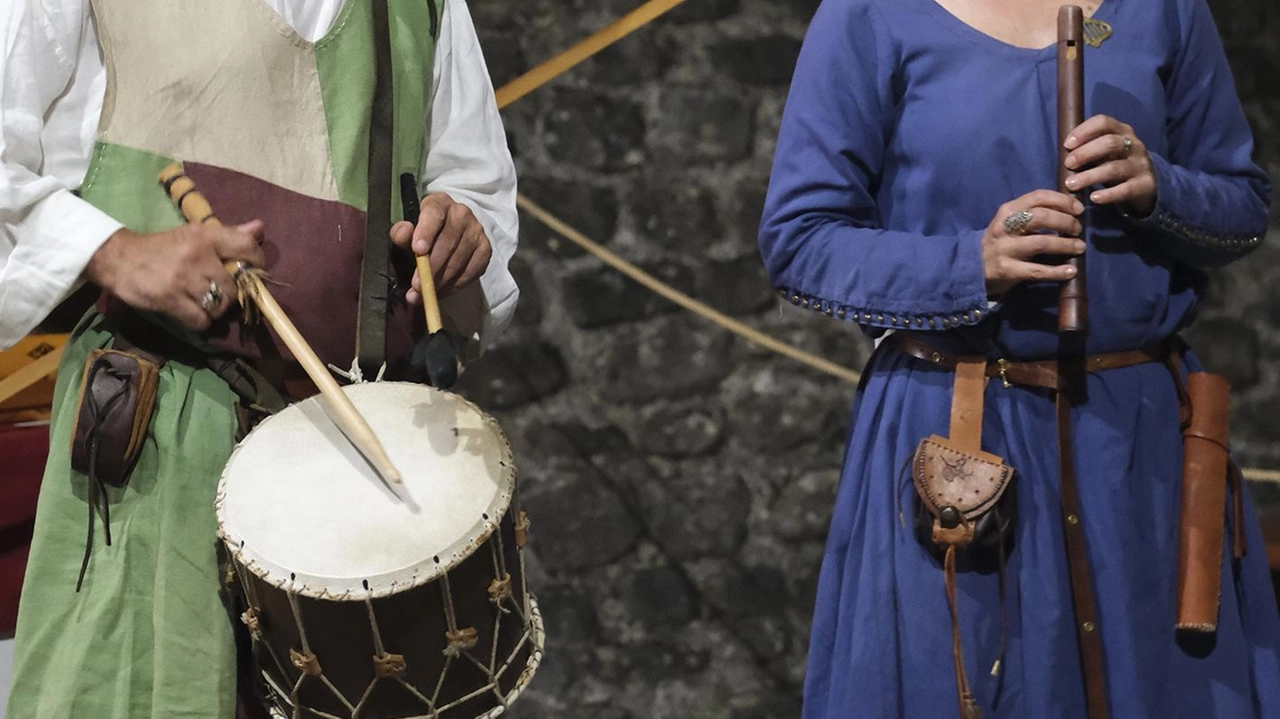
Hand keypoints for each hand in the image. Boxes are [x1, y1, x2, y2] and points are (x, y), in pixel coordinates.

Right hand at [85, 221, 265, 329]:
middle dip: (231, 295)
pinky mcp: (169, 299)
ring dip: (215, 310)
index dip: (256, 264)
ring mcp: (183, 278)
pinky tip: (192, 313)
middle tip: (220, 294)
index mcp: (204, 235)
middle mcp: (197, 254)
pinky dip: (201, 322)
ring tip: (204, 303)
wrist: (118, 259)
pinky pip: (200, 320)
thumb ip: (228, 235)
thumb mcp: (193, 234)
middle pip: (234, 286)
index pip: (246, 248)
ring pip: (219, 305)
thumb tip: (260, 228)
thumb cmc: (162, 248)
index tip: (251, 273)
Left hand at [390, 193, 491, 302]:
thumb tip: (403, 234)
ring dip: (441, 281)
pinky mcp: (485, 249)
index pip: (434, 214)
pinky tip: (442, 290)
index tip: (418, 250)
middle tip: (418, 287)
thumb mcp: (409, 230)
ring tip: (426, 294)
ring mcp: (476, 231)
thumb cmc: (424, 233)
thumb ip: (401, 233)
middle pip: (448, 242)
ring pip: (459, 260)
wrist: (452, 232)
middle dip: (431, 268)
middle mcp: (461, 213)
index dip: (426, 232)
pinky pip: (471, 272)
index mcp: (439, 203)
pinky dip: (455, 285)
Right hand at [983, 190, 1085, 296]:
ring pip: (1041, 243)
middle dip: (1066, 222)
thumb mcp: (1011, 222)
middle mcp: (1005, 228)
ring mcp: (1005, 249)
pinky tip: (1071, 271)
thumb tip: (1070, 208)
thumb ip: (1033, 213)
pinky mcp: (1007, 270)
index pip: (1038, 197)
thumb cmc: (1002, 241)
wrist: (974, 266)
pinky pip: (1037, 271)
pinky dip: (1057, 271)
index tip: (1078, 209)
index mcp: (1008, 211)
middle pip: (1041, 217)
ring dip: (1065, 245)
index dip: (1063, 201)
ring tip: (1079, 247)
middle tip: (1078, 229)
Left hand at [1064, 114, 1156, 216]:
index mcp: (1122, 131)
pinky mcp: (1145, 185)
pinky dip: (1108, 194)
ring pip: (1114, 168)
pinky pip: (1126, 189)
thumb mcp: (1104, 152)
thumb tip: (1062, 152)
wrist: (1146, 184)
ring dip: (1090, 176)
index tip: (1067, 144)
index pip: (1104, 122)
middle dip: (1085, 153)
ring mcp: (1141, 165)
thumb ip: (1087, 148)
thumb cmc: (1115, 163)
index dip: (1084, 131)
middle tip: (1068, 164)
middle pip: (1110, 143)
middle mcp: (1134, 145)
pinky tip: (1094, 198)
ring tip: (1071, 184)